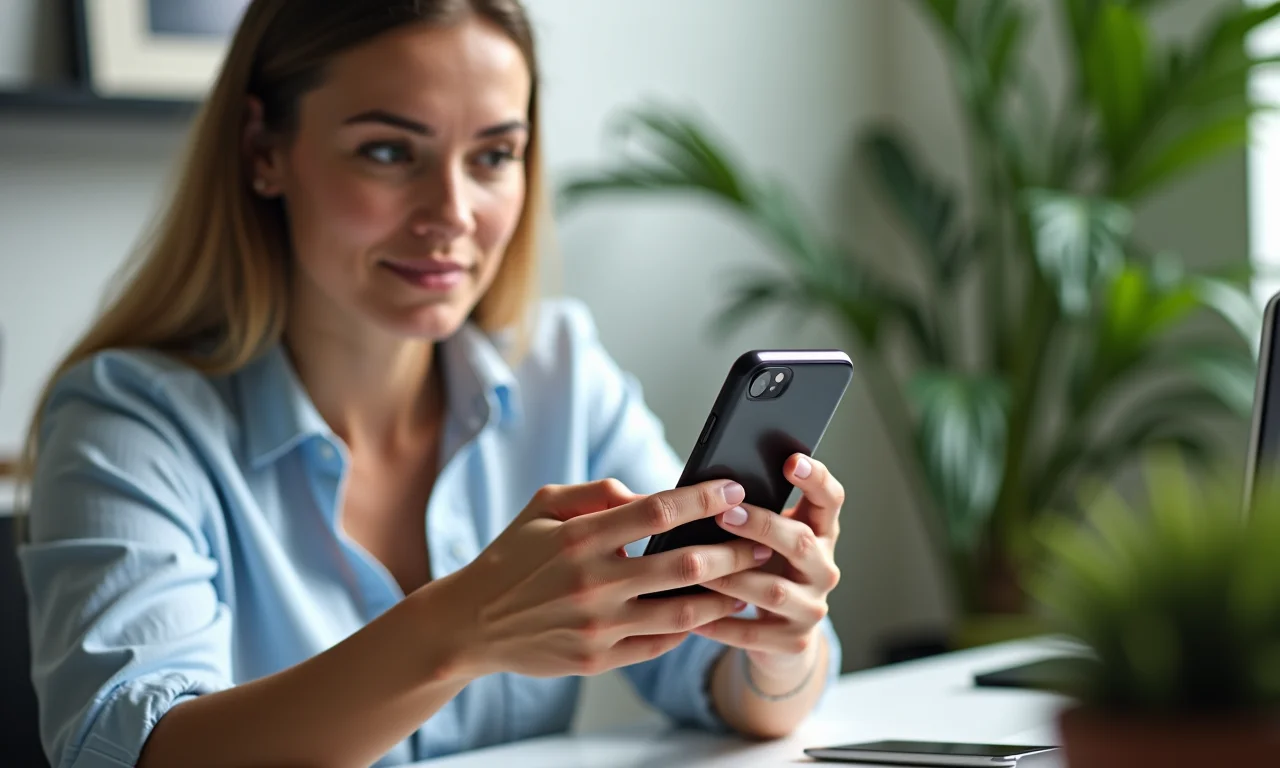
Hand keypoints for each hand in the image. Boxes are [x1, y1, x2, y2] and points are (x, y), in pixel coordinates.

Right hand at [440, 479, 771, 678]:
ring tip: (750, 582)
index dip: (703, 500)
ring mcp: (597, 626)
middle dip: (733, 550)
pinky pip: (659, 644)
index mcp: (580, 537)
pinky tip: (711, 613)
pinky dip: (690, 628)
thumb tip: (650, 493)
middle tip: (763, 541)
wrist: (471, 624)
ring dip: (724, 595)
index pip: (657, 511)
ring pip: (683, 611)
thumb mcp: (543, 506)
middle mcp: (593, 582)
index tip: (734, 492)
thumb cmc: (512, 556)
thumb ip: (598, 492)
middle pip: (683, 564)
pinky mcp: (598, 659)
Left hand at [693, 454, 842, 675]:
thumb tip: (702, 489)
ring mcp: (812, 607)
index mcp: (820, 533)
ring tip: (696, 565)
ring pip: (773, 590)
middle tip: (723, 514)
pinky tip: (691, 614)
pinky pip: (751, 633)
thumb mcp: (767, 539)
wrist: (780, 633)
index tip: (791, 461)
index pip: (830, 499)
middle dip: (761, 525)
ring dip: (732, 576)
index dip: (815, 478)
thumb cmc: (764, 568)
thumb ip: (751, 514)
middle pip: (800, 541)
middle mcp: (823, 568)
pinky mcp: (793, 642)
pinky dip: (719, 623)